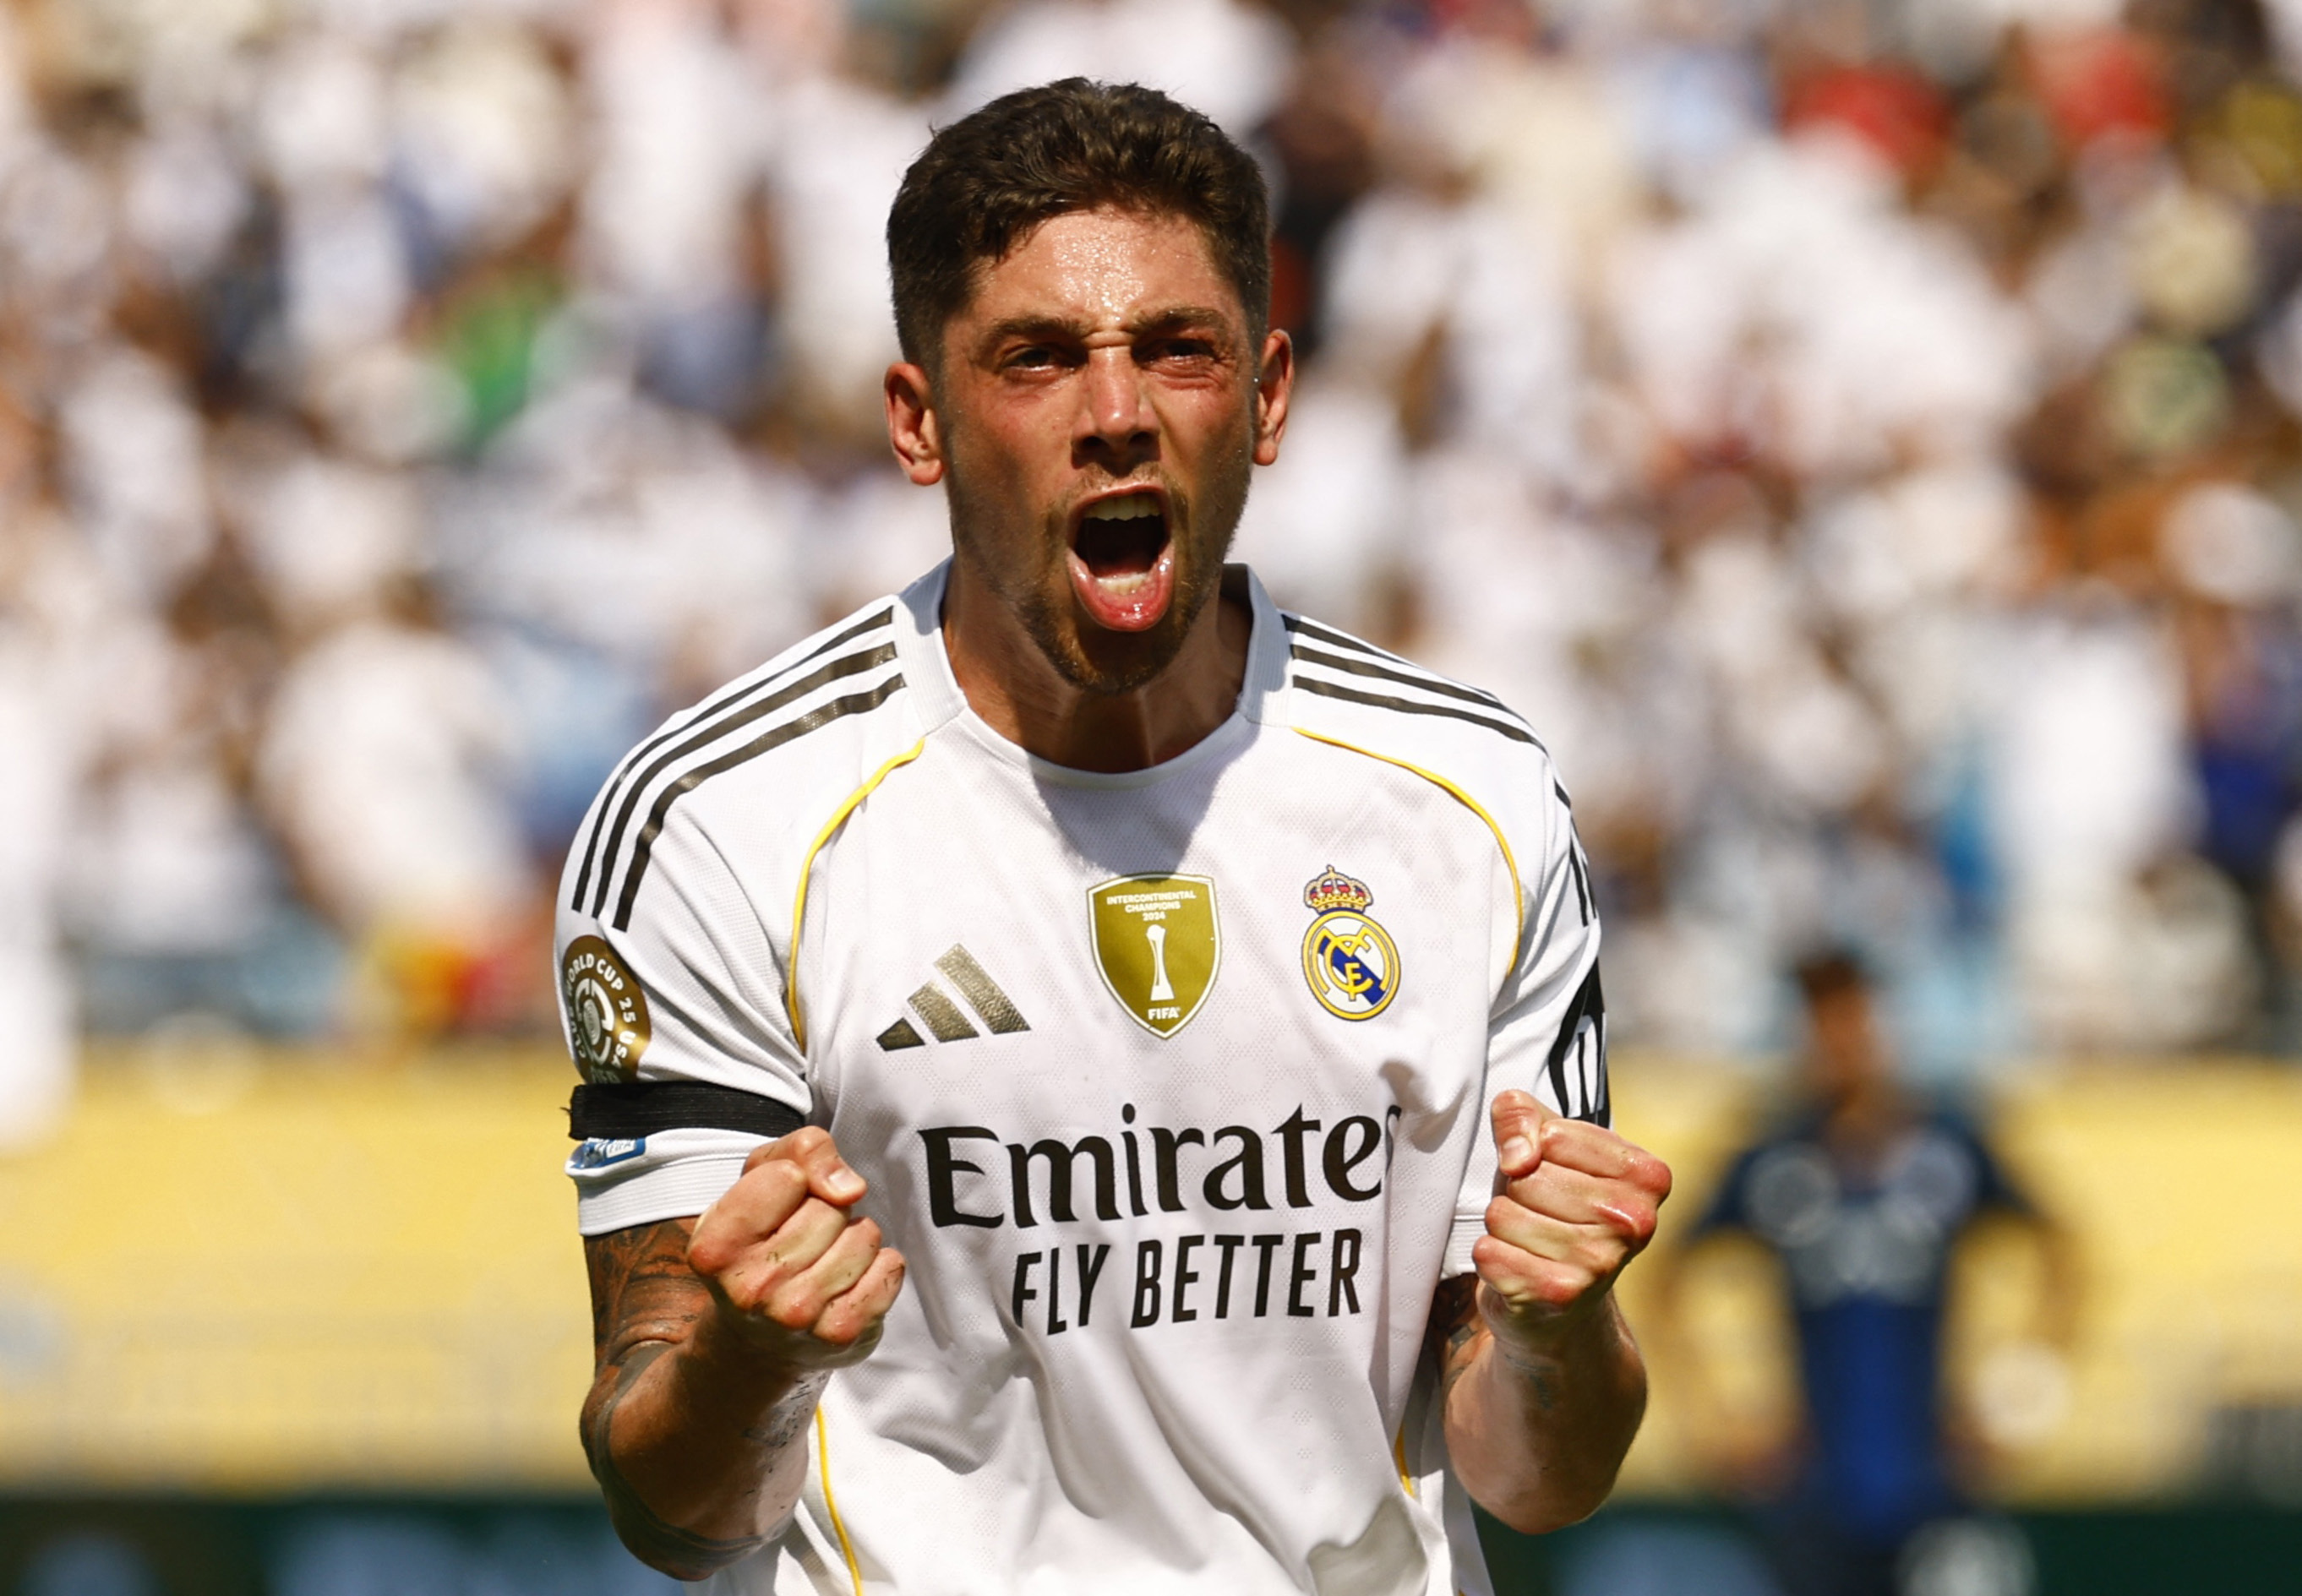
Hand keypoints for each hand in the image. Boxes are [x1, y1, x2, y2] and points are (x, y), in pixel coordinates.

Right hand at [687, 1127, 905, 1371]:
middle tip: (800, 1240)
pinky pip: (891, 1265)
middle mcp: (749, 1290)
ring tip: (822, 1262)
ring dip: (852, 1237)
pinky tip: (845, 1284)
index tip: (777, 1206)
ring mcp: (796, 1317)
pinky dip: (878, 1265)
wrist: (760, 1337)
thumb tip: (849, 1188)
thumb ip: (803, 1151)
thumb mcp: (761, 1178)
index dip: (792, 1180)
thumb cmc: (761, 1240)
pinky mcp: (841, 1335)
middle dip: (824, 1210)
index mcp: (713, 1249)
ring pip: (865, 1234)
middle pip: (830, 1207)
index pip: (788, 1176)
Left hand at [1473, 1090, 1670, 1348]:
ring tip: (1527, 1239)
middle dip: (1516, 1191)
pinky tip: (1516, 1266)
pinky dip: (1489, 1256)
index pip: (1551, 1136)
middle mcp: (1635, 1222)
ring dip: (1501, 1225)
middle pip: (1526, 1178)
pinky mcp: (1560, 1296)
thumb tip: (1518, 1158)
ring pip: (1502, 1214)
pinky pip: (1489, 1253)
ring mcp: (1600, 1263)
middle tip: (1539, 1213)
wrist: (1563, 1305)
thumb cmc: (1553, 1203)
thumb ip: (1520, 1114)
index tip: (1553, 1172)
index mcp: (1647, 1175)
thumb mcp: (1542, 1139)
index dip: (1534, 1151)